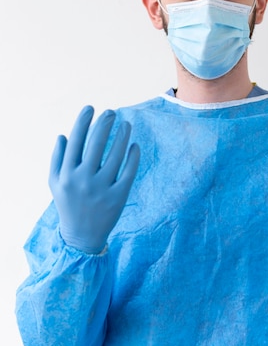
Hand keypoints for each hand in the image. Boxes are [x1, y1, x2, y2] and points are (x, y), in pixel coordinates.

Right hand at [49, 105, 139, 252]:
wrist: (82, 237)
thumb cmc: (68, 205)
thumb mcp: (55, 183)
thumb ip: (57, 159)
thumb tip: (63, 135)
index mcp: (66, 174)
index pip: (76, 141)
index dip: (83, 121)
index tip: (91, 108)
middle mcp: (83, 180)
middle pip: (96, 144)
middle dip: (104, 123)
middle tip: (112, 112)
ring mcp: (101, 189)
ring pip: (115, 155)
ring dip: (122, 136)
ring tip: (126, 124)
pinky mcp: (117, 198)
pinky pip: (128, 172)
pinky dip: (132, 157)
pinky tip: (134, 145)